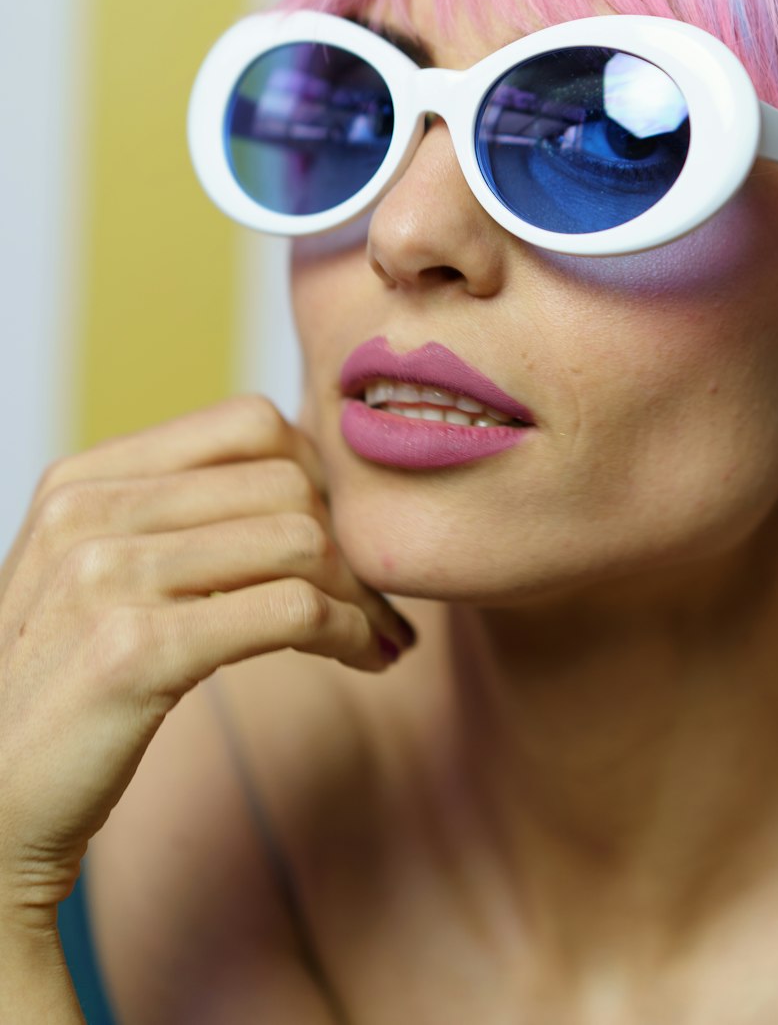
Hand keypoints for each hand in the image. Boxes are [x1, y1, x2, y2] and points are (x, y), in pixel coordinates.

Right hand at [0, 394, 414, 923]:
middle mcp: (87, 512)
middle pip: (286, 481)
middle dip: (351, 540)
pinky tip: (367, 657)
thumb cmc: (60, 691)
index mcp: (83, 479)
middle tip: (381, 595)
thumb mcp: (91, 575)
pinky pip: (292, 612)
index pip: (248, 423)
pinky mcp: (135, 652)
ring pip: (300, 541)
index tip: (344, 532)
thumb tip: (302, 477)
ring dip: (362, 593)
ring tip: (380, 632)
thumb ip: (168, 516)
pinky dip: (352, 633)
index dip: (318, 473)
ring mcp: (106, 578)